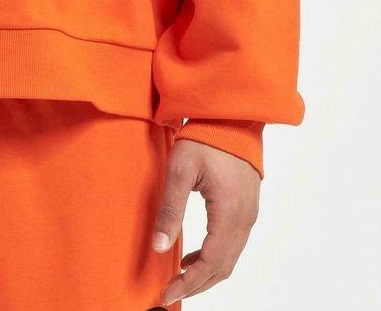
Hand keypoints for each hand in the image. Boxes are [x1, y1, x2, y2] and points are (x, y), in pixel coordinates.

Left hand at [152, 138, 259, 302]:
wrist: (232, 115)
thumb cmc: (205, 137)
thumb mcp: (180, 169)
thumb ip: (170, 209)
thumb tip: (158, 247)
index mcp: (230, 214)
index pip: (210, 264)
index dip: (188, 284)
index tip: (166, 295)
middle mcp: (245, 220)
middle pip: (222, 268)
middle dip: (196, 286)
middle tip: (170, 294)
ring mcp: (249, 214)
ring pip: (229, 259)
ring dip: (206, 274)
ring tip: (179, 280)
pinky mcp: (247, 208)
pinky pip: (232, 244)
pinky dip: (214, 258)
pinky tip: (193, 257)